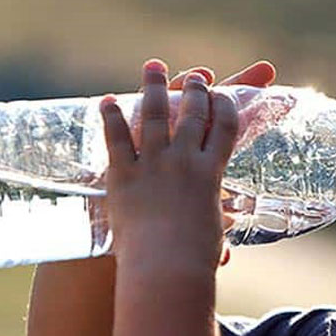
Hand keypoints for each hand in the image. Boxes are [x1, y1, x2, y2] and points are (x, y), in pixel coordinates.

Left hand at [99, 62, 242, 274]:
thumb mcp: (211, 237)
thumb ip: (213, 233)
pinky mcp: (123, 175)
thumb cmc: (193, 261)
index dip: (227, 106)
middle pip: (192, 114)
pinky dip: (113, 117)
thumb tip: (224, 251)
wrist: (165, 268)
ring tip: (153, 67)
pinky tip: (108, 101)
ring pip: (154, 115)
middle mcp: (183, 160)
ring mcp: (152, 164)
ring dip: (154, 88)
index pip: (225, 128)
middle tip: (195, 76)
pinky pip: (116, 138)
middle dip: (195, 90)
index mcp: (210, 173)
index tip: (225, 94)